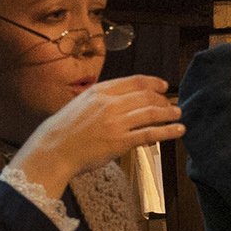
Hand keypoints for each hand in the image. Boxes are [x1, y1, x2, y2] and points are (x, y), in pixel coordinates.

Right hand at [10, 76, 182, 195]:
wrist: (53, 149)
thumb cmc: (64, 130)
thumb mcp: (81, 104)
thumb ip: (102, 100)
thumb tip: (123, 103)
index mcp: (100, 91)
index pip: (135, 81)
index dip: (153, 83)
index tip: (163, 86)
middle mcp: (110, 103)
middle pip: (146, 96)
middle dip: (163, 100)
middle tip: (171, 105)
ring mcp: (116, 122)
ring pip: (151, 112)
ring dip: (169, 113)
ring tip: (178, 115)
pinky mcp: (120, 142)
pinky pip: (150, 133)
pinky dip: (167, 131)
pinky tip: (177, 131)